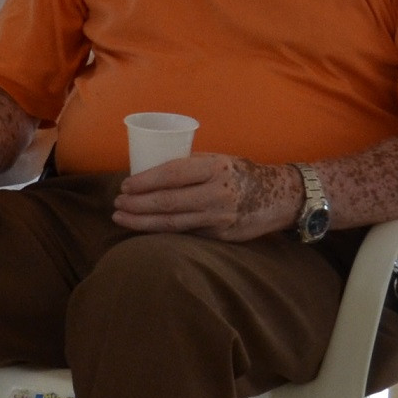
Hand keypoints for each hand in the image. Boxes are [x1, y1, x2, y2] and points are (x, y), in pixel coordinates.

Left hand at [112, 153, 298, 240]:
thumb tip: (149, 171)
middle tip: (116, 204)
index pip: (172, 174)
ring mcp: (220, 219)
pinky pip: (186, 234)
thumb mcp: (218, 160)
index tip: (125, 186)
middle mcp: (218, 194)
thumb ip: (189, 165)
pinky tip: (144, 229)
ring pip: (173, 223)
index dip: (145, 181)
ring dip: (142, 222)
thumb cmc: (241, 173)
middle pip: (168, 202)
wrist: (281, 197)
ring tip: (121, 218)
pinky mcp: (221, 237)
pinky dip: (162, 232)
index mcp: (215, 169)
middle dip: (137, 205)